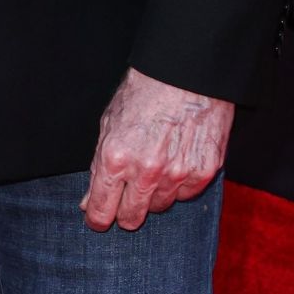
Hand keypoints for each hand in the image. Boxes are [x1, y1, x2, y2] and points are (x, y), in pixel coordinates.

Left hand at [81, 67, 233, 232]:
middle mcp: (146, 172)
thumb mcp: (109, 124)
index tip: (98, 220)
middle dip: (125, 212)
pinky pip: (186, 195)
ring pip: (160, 206)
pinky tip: (176, 160)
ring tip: (155, 164)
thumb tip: (89, 201)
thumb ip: (98, 166)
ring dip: (154, 194)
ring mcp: (177, 174)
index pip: (101, 210)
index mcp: (115, 158)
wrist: (185, 73)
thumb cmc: (143, 93)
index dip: (97, 218)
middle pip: (132, 218)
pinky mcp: (204, 172)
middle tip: (127, 198)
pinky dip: (179, 184)